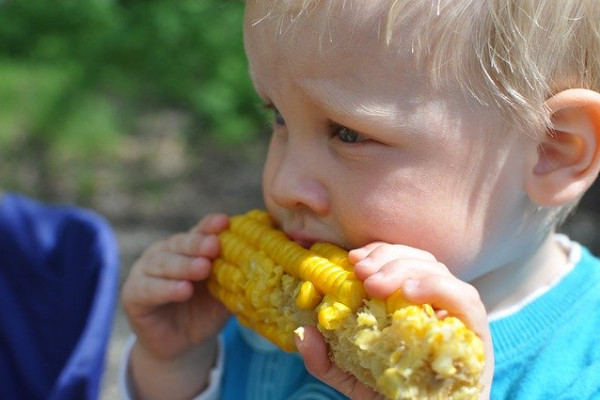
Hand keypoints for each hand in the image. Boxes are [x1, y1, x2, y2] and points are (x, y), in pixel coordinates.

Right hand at [121, 213, 230, 360]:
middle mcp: (164, 253)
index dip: (210, 226)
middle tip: (214, 246)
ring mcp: (145, 271)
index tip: (225, 222)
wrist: (182, 345)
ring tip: (203, 268)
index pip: (199, 231)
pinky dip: (166, 289)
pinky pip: (149, 289)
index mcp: (187, 247)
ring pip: (163, 263)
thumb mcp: (223, 292)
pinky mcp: (133, 294)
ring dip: (184, 265)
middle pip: (179, 244)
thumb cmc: (205, 312)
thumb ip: (234, 276)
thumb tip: (261, 263)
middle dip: (198, 244)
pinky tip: (183, 290)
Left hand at [297, 242, 493, 399]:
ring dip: (405, 268)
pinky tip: (410, 292)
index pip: (401, 260)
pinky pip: (466, 299)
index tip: (353, 259)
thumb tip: (304, 333)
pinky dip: (438, 287)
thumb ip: (326, 359)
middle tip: (361, 272)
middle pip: (419, 259)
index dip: (379, 252)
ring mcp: (458, 316)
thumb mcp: (352, 377)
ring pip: (439, 271)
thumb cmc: (393, 398)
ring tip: (376, 284)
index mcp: (412, 303)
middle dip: (387, 258)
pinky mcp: (476, 334)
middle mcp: (437, 304)